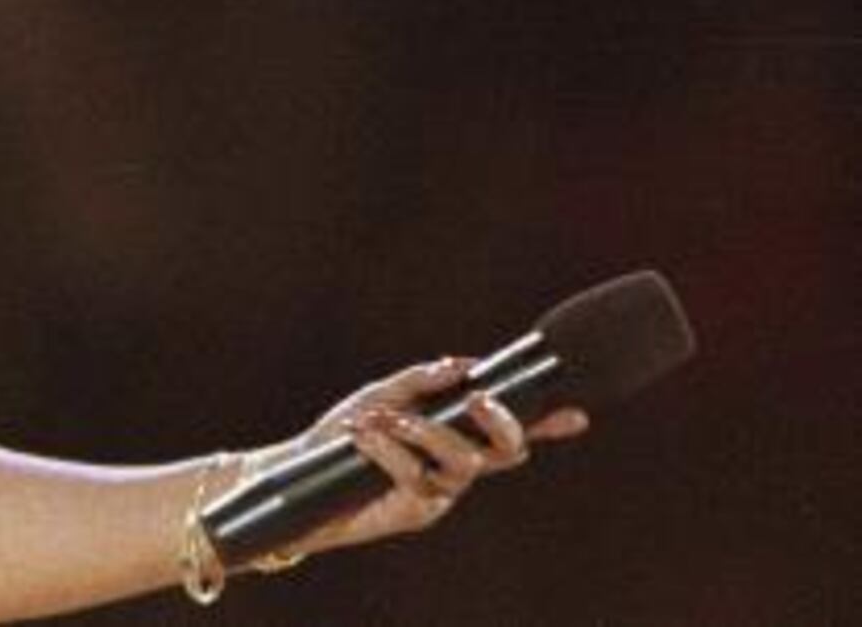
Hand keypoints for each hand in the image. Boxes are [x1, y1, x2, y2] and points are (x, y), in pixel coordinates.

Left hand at [263, 357, 589, 560]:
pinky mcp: (412, 513)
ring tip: (390, 419)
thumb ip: (421, 381)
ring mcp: (439, 493)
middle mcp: (456, 467)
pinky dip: (390, 450)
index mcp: (455, 436)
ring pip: (464, 465)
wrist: (300, 472)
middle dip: (503, 423)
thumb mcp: (381, 395)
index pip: (510, 430)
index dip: (546, 425)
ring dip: (430, 434)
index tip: (576, 413)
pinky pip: (416, 479)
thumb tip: (462, 364)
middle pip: (506, 453)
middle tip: (479, 397)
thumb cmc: (345, 433)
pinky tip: (364, 435)